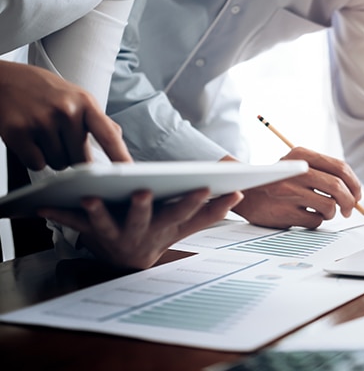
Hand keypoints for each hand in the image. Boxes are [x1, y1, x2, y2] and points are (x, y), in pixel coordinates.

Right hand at [0, 60, 131, 169]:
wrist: (5, 79)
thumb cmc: (45, 91)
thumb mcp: (78, 97)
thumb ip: (98, 119)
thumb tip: (117, 137)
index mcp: (85, 102)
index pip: (109, 135)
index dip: (120, 156)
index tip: (130, 172)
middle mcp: (66, 110)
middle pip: (82, 160)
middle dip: (74, 156)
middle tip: (61, 137)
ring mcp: (41, 121)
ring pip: (59, 164)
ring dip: (53, 156)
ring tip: (44, 134)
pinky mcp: (18, 132)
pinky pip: (37, 164)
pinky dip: (34, 158)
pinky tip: (30, 139)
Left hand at [38, 189, 243, 268]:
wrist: (127, 259)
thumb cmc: (159, 234)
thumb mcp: (185, 225)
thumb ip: (210, 212)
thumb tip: (239, 194)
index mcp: (165, 227)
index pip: (184, 213)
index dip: (195, 202)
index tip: (206, 187)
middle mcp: (140, 233)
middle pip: (143, 219)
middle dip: (143, 207)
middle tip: (142, 193)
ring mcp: (114, 234)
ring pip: (105, 223)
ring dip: (97, 212)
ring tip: (89, 198)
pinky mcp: (90, 232)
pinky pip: (72, 223)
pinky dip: (58, 214)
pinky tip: (42, 206)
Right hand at [227, 147, 362, 228]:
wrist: (246, 193)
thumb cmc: (279, 181)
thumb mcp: (297, 165)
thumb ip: (324, 172)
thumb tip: (355, 192)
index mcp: (301, 155)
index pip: (340, 167)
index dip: (354, 183)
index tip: (357, 194)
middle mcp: (296, 171)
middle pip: (338, 188)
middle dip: (350, 202)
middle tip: (349, 210)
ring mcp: (289, 192)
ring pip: (330, 207)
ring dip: (331, 213)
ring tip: (322, 211)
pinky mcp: (285, 212)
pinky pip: (315, 221)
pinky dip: (316, 221)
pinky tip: (305, 215)